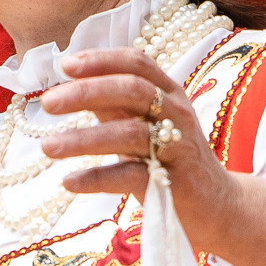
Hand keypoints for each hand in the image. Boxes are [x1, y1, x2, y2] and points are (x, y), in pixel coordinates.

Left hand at [41, 47, 265, 265]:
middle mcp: (177, 114)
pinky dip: (96, 178)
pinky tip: (68, 182)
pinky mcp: (173, 184)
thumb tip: (69, 85)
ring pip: (129, 134)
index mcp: (169, 93)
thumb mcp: (146, 123)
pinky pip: (130, 176)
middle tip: (47, 104)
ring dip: (83, 139)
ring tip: (47, 147)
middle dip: (86, 93)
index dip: (101, 59)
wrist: (218, 206)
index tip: (65, 65)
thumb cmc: (172, 159)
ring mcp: (177, 148)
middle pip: (131, 90)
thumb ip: (114, 104)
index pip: (136, 62)